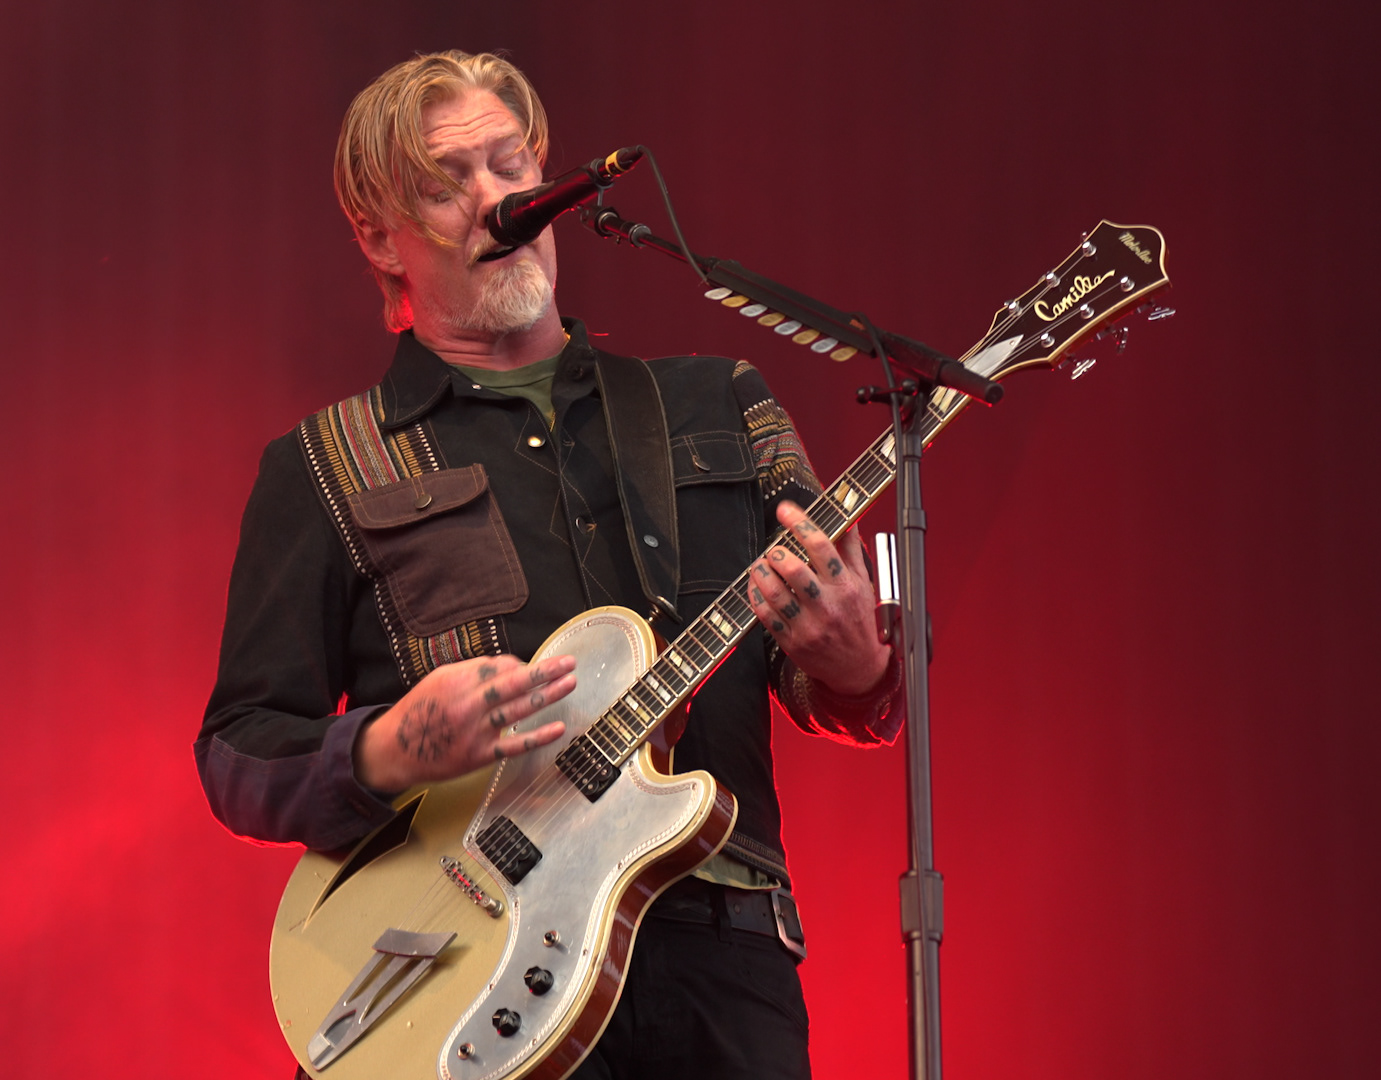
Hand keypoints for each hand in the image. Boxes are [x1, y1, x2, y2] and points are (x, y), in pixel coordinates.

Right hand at [355, 654, 575, 790]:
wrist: (393, 749)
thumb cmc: (420, 711)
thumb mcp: (439, 680)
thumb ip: (472, 671)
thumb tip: (509, 665)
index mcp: (456, 680)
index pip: (499, 666)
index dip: (521, 665)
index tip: (533, 667)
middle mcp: (467, 704)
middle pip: (512, 683)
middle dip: (544, 671)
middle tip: (569, 663)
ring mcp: (474, 731)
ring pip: (517, 710)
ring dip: (547, 696)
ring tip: (569, 684)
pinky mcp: (478, 755)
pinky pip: (512, 746)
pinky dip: (537, 737)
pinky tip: (558, 728)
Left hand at [746, 502, 891, 696]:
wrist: (858, 669)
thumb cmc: (859, 621)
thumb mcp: (863, 583)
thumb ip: (851, 549)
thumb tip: (848, 519)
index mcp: (846, 586)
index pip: (821, 546)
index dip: (800, 523)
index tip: (785, 510)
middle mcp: (828, 605)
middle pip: (794, 568)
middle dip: (777, 552)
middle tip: (774, 549)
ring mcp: (808, 625)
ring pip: (775, 592)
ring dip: (761, 572)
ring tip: (760, 565)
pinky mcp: (792, 641)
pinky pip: (765, 615)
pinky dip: (755, 596)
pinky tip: (756, 586)